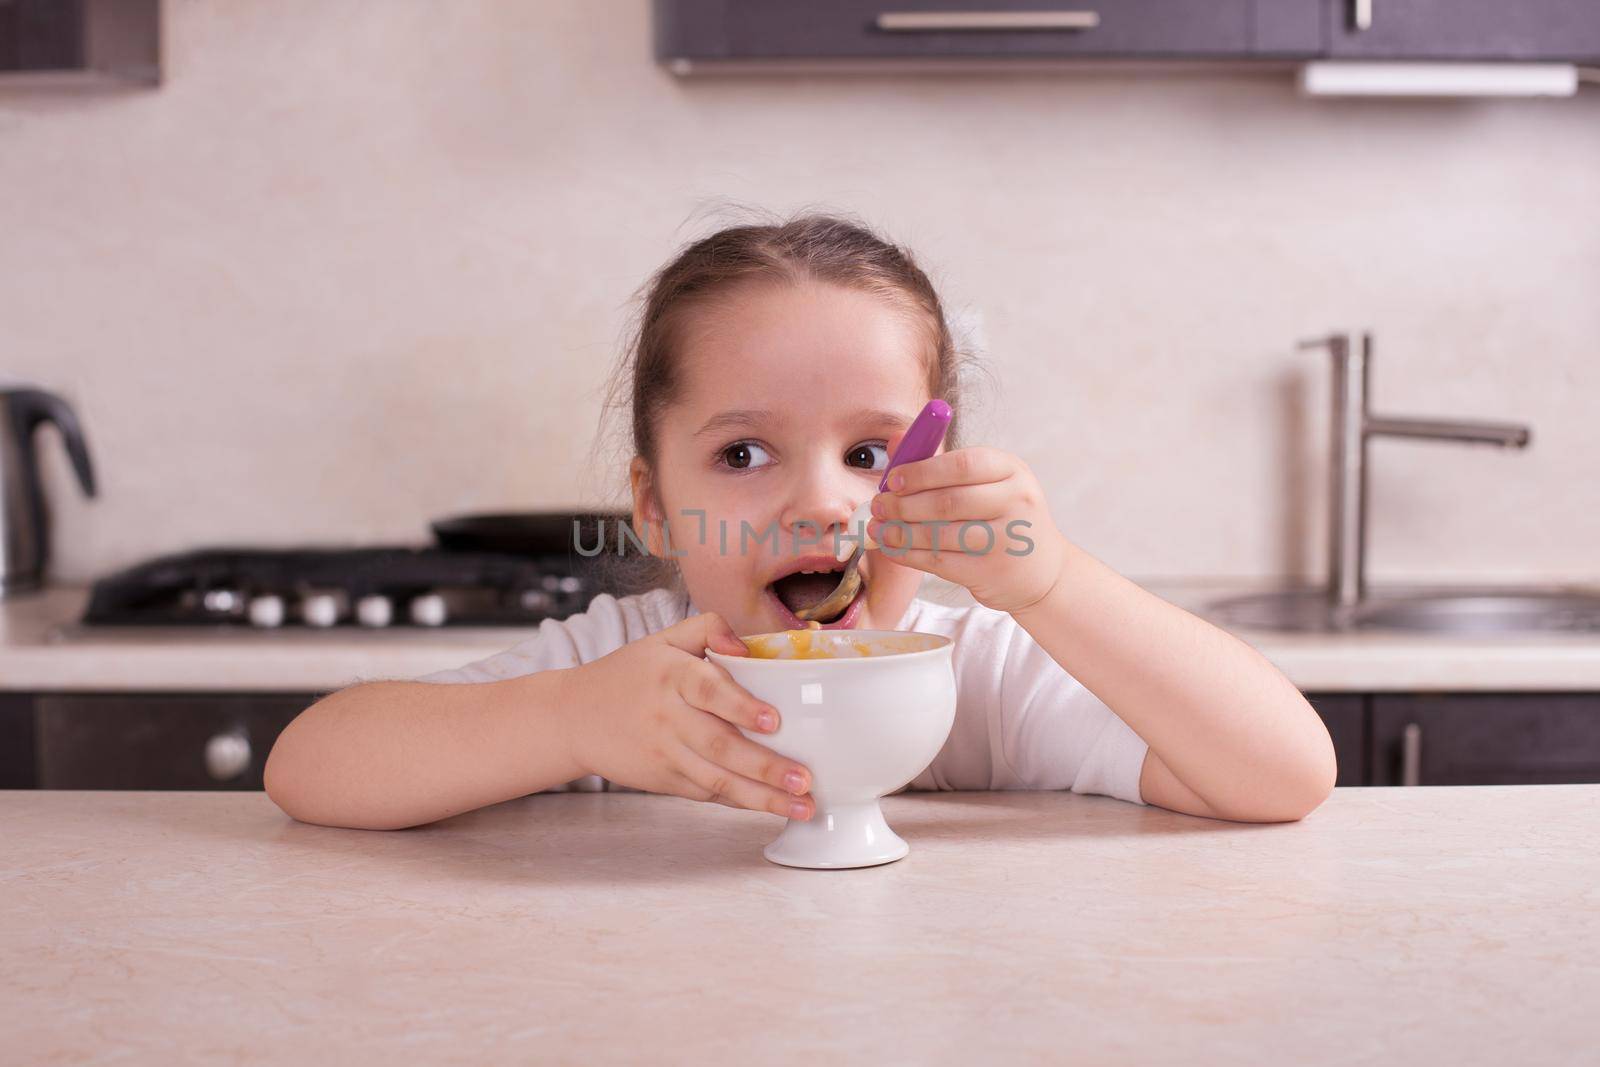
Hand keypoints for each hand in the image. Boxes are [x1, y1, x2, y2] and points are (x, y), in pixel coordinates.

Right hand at [554, 613, 814, 819]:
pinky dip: (740, 802)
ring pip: (718, 779)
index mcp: (671, 676)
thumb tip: (747, 646)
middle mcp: (668, 717)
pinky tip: (772, 808)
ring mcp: (666, 754)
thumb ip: (708, 628)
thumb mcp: (663, 639)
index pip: (708, 690)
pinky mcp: (664, 781)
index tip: (775, 721)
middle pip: (720, 745)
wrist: (573, 717)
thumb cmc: (628, 675)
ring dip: (762, 797)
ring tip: (802, 806)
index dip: (741, 706)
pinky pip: (707, 793)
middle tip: (804, 780)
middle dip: (765, 766)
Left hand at [867, 443, 1066, 615]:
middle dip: (904, 504)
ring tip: (879, 528)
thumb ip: (941, 462)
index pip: (963, 464)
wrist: (1041, 570)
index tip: (893, 478)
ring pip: (940, 534)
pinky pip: (939, 561)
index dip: (922, 471)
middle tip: (878, 505)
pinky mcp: (991, 571)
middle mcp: (1015, 502)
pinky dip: (909, 554)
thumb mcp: (987, 482)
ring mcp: (1006, 539)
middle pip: (948, 501)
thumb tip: (894, 441)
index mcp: (1012, 470)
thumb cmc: (1002, 517)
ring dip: (901, 532)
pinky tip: (892, 548)